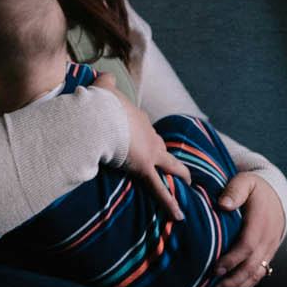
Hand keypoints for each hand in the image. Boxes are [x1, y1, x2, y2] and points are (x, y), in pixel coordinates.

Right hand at [92, 73, 188, 220]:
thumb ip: (105, 80)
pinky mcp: (144, 169)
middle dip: (165, 155)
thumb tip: (103, 72)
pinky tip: (179, 214)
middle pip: (160, 145)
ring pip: (169, 165)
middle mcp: (148, 134)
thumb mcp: (102, 87)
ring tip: (187, 184)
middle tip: (170, 164)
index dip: (141, 134)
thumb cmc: (99, 103)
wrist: (100, 116)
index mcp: (138, 117)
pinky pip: (159, 189)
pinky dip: (169, 203)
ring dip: (179, 175)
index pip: (144, 127)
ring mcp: (150, 152)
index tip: (137, 138)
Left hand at [209, 172, 286, 286]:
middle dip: (233, 280)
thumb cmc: (255, 189)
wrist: (277, 196)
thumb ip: (235, 191)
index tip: (215, 268)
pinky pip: (260, 273)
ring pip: (256, 273)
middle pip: (252, 266)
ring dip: (239, 286)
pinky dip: (247, 284)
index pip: (247, 245)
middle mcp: (267, 239)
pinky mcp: (268, 255)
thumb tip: (223, 204)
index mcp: (260, 222)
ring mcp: (270, 249)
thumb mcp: (245, 182)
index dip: (232, 259)